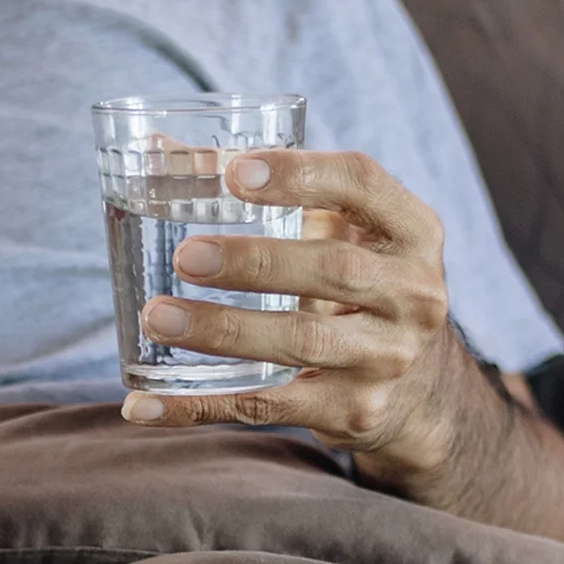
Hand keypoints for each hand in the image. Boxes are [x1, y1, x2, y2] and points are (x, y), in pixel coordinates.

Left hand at [120, 149, 490, 502]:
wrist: (420, 388)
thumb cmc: (356, 284)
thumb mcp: (335, 231)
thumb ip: (267, 191)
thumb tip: (156, 151)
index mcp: (411, 230)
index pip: (361, 184)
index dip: (299, 174)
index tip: (233, 173)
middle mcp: (413, 293)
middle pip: (333, 269)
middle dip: (254, 262)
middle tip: (186, 257)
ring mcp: (388, 357)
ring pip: (301, 343)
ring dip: (223, 330)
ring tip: (157, 316)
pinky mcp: (354, 411)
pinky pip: (268, 408)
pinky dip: (199, 406)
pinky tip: (144, 404)